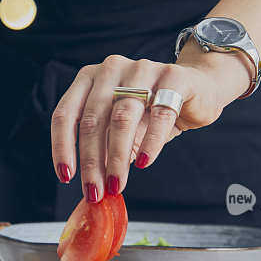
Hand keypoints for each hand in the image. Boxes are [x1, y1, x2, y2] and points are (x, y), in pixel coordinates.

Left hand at [51, 50, 244, 200]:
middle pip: (92, 119)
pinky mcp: (174, 76)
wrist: (199, 89)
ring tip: (117, 184)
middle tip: (95, 191)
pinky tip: (144, 162)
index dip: (62, 147)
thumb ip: (104, 147)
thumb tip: (91, 183)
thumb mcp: (121, 129)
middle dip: (91, 161)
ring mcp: (142, 69)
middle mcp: (111, 69)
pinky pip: (159, 113)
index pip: (66, 114)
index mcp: (89, 78)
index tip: (66, 177)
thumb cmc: (151, 111)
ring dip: (117, 157)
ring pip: (122, 118)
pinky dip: (150, 142)